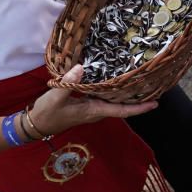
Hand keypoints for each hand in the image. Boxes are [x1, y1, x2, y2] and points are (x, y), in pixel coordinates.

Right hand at [29, 65, 156, 135]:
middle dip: (138, 99)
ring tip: (141, 82)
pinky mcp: (86, 104)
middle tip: (154, 86)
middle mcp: (97, 111)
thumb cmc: (47, 113)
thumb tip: (81, 67)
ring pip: (115, 102)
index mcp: (94, 110)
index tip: (155, 103)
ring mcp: (92, 108)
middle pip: (122, 106)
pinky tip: (117, 81)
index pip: (121, 111)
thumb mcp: (56, 97)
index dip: (139, 108)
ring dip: (128, 95)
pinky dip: (115, 91)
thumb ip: (68, 83)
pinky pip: (106, 98)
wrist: (36, 124)